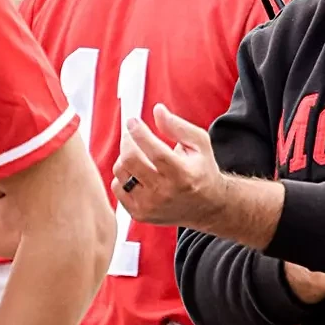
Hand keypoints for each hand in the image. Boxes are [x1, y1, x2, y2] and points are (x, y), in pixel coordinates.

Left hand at [114, 104, 226, 227]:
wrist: (206, 205)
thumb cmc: (202, 170)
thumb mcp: (199, 144)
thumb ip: (177, 126)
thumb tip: (157, 110)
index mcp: (183, 175)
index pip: (154, 151)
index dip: (139, 133)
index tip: (133, 121)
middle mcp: (165, 193)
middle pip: (131, 161)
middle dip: (127, 141)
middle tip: (131, 134)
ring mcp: (150, 205)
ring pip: (121, 173)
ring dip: (125, 158)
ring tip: (138, 154)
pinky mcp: (139, 213)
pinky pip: (117, 187)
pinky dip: (123, 176)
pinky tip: (136, 172)